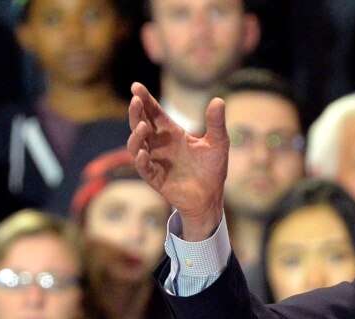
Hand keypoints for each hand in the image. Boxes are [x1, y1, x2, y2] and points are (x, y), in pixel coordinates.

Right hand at [127, 82, 227, 240]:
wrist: (211, 196)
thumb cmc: (212, 169)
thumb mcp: (218, 143)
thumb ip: (216, 123)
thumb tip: (218, 99)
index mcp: (172, 134)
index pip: (155, 113)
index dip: (145, 100)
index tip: (136, 86)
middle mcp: (159, 145)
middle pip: (141, 124)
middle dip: (136, 112)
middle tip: (136, 100)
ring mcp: (155, 161)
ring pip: (136, 145)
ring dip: (136, 135)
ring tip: (143, 126)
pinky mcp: (155, 178)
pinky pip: (143, 168)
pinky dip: (141, 161)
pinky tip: (143, 153)